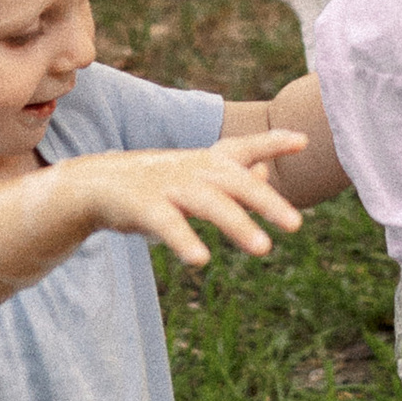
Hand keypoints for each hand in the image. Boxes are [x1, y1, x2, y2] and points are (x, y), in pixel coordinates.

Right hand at [78, 130, 306, 271]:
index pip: (243, 148)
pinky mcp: (144, 207)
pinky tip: (201, 260)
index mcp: (208, 162)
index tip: (303, 141)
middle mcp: (194, 170)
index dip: (272, 143)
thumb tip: (264, 172)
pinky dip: (184, 240)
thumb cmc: (158, 182)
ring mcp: (169, 186)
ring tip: (263, 249)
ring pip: (209, 204)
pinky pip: (168, 224)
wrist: (98, 184)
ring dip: (237, 225)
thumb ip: (232, 174)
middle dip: (267, 201)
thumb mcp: (197, 175)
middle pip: (236, 182)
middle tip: (296, 225)